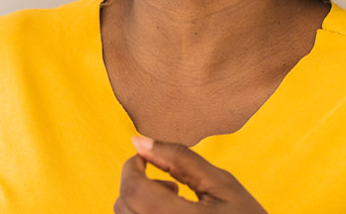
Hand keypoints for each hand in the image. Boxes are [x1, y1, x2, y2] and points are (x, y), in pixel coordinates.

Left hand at [113, 135, 267, 212]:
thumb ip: (179, 158)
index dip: (132, 166)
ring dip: (139, 203)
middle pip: (123, 206)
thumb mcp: (221, 183)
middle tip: (171, 185)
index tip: (147, 158)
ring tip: (174, 202)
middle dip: (137, 184)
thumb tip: (138, 140)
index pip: (133, 190)